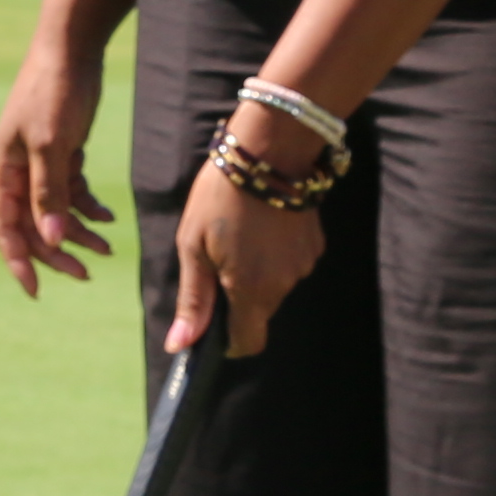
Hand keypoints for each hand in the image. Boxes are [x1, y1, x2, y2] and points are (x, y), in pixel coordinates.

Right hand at [0, 40, 115, 293]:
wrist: (71, 47)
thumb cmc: (55, 91)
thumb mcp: (51, 144)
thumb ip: (49, 192)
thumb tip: (48, 238)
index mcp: (3, 170)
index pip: (4, 228)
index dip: (18, 261)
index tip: (36, 291)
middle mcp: (16, 170)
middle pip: (32, 225)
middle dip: (57, 252)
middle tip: (87, 274)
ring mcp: (38, 162)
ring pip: (55, 212)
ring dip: (78, 232)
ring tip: (108, 249)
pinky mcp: (61, 152)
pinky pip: (71, 192)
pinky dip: (88, 206)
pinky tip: (109, 216)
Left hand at [170, 155, 320, 358]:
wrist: (270, 149)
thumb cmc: (221, 195)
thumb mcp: (194, 245)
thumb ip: (193, 299)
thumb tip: (181, 346)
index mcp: (251, 290)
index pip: (248, 343)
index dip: (228, 342)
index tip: (213, 325)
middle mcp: (284, 285)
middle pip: (259, 313)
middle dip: (237, 298)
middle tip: (218, 258)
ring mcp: (304, 265)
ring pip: (274, 287)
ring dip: (256, 274)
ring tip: (241, 234)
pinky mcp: (315, 245)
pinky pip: (289, 264)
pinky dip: (274, 255)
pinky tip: (262, 225)